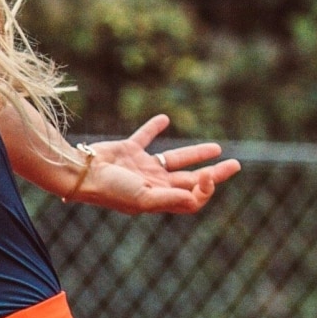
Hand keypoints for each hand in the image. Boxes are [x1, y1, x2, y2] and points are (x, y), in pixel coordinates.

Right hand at [66, 116, 239, 213]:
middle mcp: (153, 184)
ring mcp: (141, 167)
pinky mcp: (128, 151)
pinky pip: (145, 138)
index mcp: (159, 198)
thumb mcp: (144, 198)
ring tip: (217, 148)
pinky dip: (155, 128)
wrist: (80, 173)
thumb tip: (201, 196)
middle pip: (190, 179)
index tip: (209, 175)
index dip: (206, 188)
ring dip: (195, 154)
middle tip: (235, 165)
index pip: (192, 197)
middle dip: (213, 174)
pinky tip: (165, 119)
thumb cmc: (111, 190)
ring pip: (174, 160)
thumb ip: (172, 198)